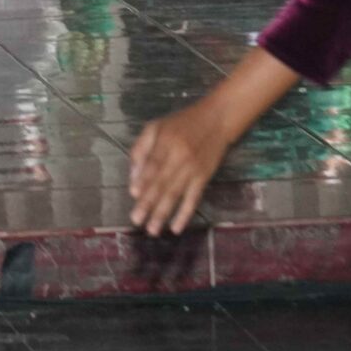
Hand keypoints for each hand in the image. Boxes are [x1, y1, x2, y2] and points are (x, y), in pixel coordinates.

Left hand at [128, 95, 239, 235]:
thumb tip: (133, 177)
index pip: (153, 164)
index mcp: (166, 142)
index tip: (134, 195)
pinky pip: (194, 199)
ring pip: (176, 194)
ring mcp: (193, 170)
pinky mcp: (204, 178)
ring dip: (163, 213)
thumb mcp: (156, 127)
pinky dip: (185, 214)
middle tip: (137, 221)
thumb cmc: (181, 123)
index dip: (144, 179)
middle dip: (149, 203)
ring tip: (152, 230)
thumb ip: (141, 149)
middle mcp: (180, 157)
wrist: (217, 121)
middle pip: (162, 183)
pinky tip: (176, 227)